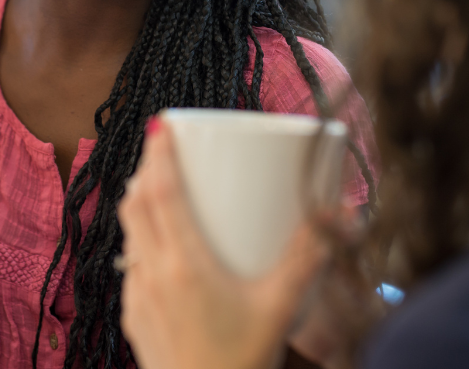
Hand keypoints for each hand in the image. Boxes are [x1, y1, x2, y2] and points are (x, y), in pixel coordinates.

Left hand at [118, 119, 331, 368]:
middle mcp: (152, 275)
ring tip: (157, 185)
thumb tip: (339, 215)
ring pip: (128, 234)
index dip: (158, 154)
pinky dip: (138, 240)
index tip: (161, 124)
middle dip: (146, 168)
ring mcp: (138, 298)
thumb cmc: (243, 363)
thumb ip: (308, 258)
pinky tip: (158, 244)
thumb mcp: (281, 307)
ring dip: (138, 203)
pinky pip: (129, 264)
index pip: (160, 194)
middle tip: (162, 146)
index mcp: (184, 266)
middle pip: (136, 205)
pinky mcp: (134, 317)